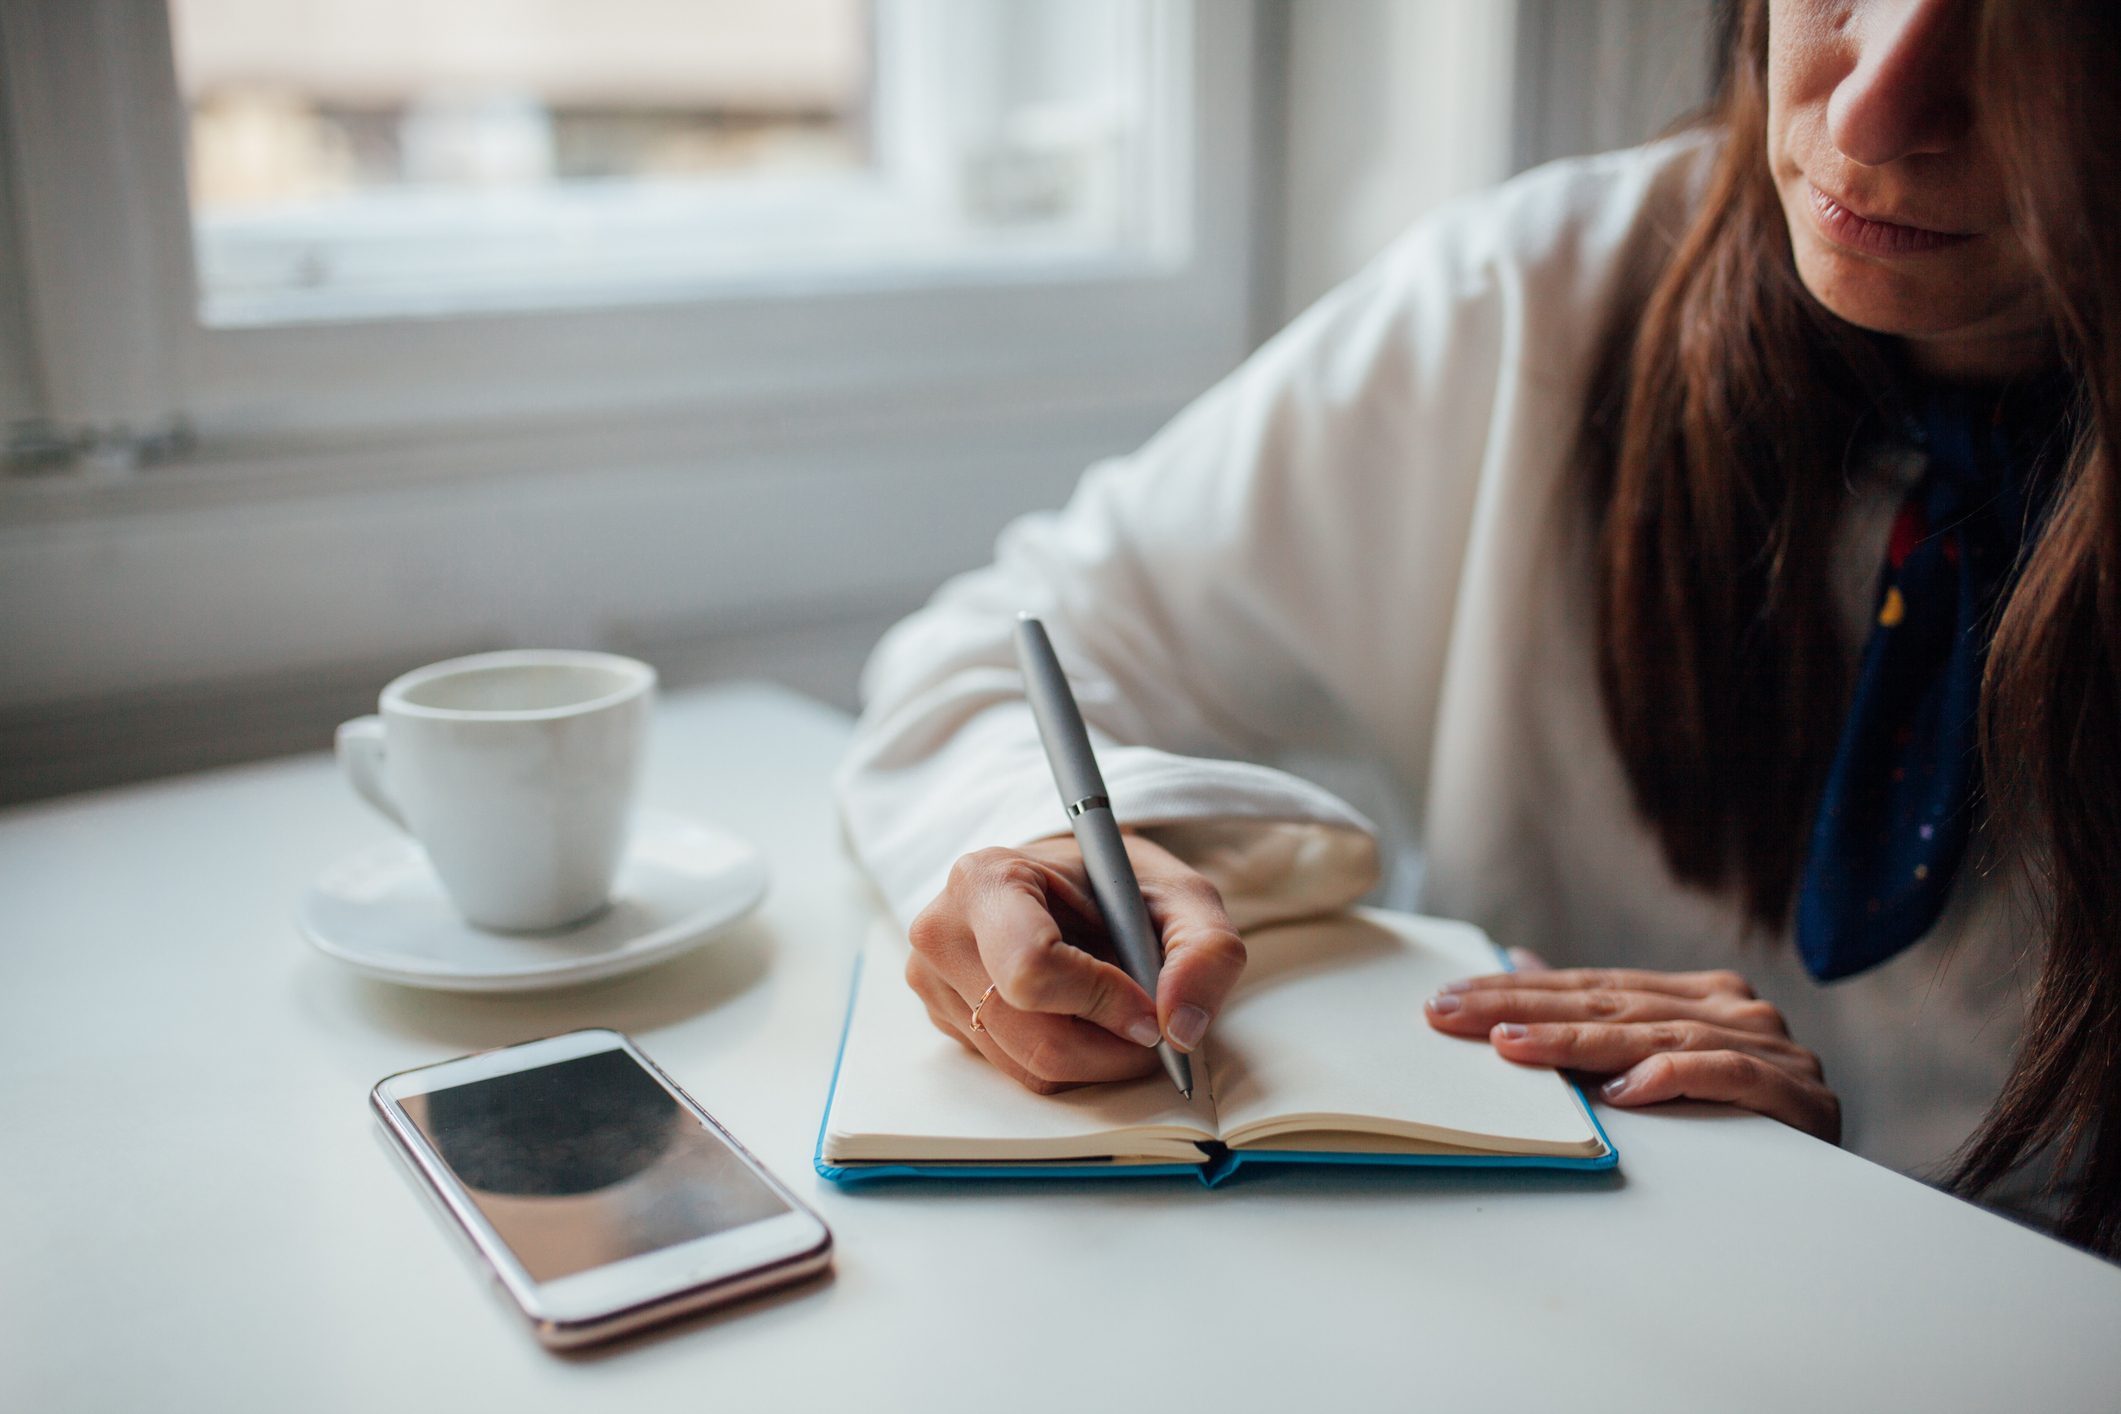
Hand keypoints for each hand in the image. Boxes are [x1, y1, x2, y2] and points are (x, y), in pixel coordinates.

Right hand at [904, 835, 1246, 1093]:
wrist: (1070, 883)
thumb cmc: (1117, 883)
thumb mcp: (1183, 897)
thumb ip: (1204, 952)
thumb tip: (1180, 1027)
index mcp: (986, 879)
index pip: (1032, 970)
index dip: (1103, 1003)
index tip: (1150, 1010)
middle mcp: (943, 932)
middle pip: (1036, 1038)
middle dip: (1112, 1047)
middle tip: (1153, 1026)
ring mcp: (935, 983)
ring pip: (1030, 1067)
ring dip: (1097, 1058)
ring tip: (1119, 1011)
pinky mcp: (945, 1022)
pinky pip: (1018, 1073)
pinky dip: (1069, 1061)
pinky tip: (1080, 1016)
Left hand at [1422, 958, 1840, 1142]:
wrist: (1838, 1180)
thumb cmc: (1736, 1118)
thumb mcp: (1659, 1057)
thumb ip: (1599, 1015)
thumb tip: (1520, 964)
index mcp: (1696, 994)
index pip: (1589, 987)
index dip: (1515, 992)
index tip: (1447, 1002)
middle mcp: (1733, 1008)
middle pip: (1610, 1006)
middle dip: (1524, 1011)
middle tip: (1454, 1016)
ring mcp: (1768, 1046)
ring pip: (1654, 1036)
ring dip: (1579, 1043)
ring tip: (1513, 1048)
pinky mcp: (1794, 1093)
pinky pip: (1724, 1076)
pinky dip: (1673, 1078)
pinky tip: (1623, 1089)